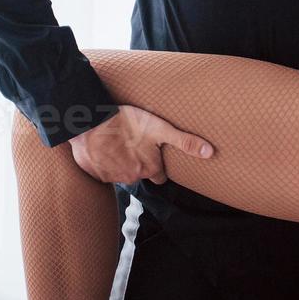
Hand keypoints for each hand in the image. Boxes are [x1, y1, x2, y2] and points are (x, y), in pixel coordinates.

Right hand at [68, 105, 212, 184]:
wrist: (89, 123)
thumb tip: (209, 152)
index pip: (159, 176)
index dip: (158, 164)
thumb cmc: (126, 122)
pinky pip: (103, 172)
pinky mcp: (96, 174)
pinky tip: (104, 148)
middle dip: (139, 162)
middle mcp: (132, 177)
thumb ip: (185, 142)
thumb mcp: (160, 129)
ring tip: (119, 143)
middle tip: (134, 144)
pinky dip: (104, 163)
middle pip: (141, 173)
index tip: (154, 154)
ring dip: (121, 162)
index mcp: (150, 168)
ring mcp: (113, 177)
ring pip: (122, 173)